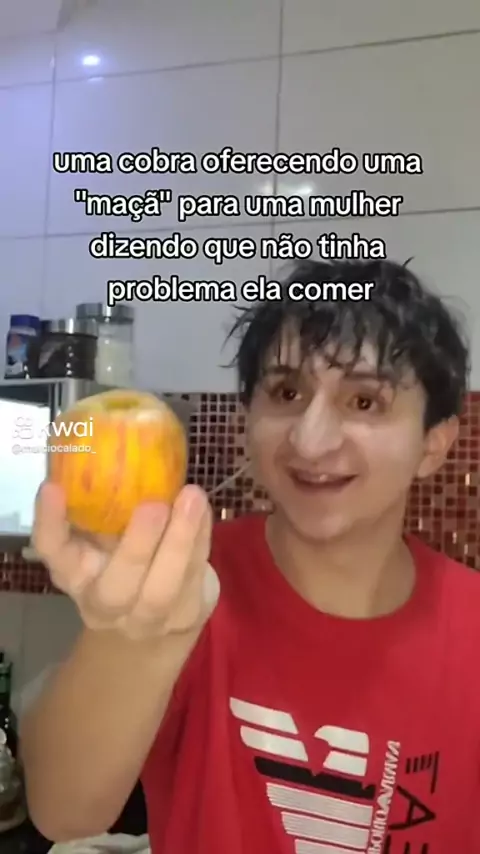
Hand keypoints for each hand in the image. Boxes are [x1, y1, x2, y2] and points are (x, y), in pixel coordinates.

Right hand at [32, 482, 217, 639]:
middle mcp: (104, 601)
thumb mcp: (105, 537)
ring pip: (162, 589)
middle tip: (153, 504)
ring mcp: (146, 618)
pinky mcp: (184, 616)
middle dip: (136, 546)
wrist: (157, 620)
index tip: (53, 486)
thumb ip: (105, 506)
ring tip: (192, 497)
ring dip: (180, 540)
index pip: (52, 552)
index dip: (48, 522)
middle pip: (115, 588)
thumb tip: (114, 444)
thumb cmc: (125, 561)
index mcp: (75, 573)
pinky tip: (202, 509)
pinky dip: (200, 539)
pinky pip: (194, 577)